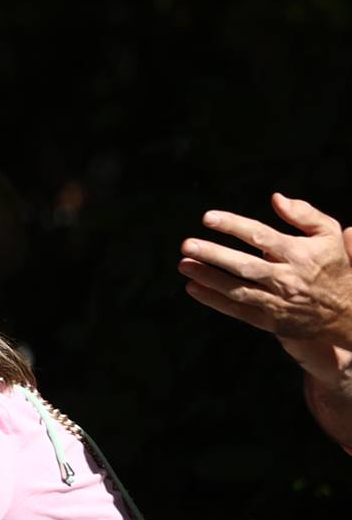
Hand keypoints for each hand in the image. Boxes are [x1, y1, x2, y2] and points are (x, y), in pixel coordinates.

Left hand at [181, 196, 351, 348]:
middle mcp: (287, 278)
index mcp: (300, 253)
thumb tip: (276, 198)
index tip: (208, 217)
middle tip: (186, 244)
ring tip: (183, 263)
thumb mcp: (328, 234)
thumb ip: (304, 214)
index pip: (261, 236)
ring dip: (208, 277)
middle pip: (244, 265)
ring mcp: (276, 301)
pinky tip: (193, 287)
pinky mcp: (269, 321)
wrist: (346, 312)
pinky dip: (213, 300)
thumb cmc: (332, 265)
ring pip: (236, 289)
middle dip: (213, 254)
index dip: (233, 226)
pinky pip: (236, 309)